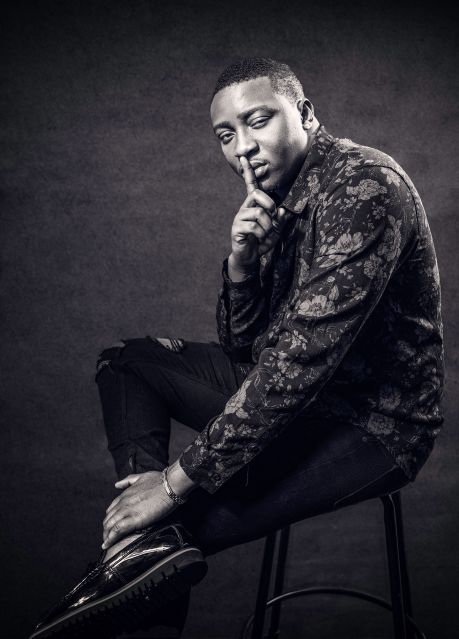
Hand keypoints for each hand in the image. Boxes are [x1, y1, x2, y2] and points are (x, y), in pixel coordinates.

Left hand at [102, 471, 176, 549]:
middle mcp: (123, 502)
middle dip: (106, 528)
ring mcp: (128, 511)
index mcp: (125, 494)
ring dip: (106, 535)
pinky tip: (107, 544)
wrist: (170, 485)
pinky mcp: (134, 519)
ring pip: (110, 525)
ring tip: (106, 544)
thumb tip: (117, 484)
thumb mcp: (141, 477)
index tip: (110, 525)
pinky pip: (117, 530)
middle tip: (107, 537)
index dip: (110, 518)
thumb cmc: (160, 480)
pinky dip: (110, 538)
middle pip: (109, 518)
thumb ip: (128, 480)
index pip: (112, 508)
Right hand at [229, 156, 289, 272]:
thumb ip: (280, 219)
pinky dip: (261, 234)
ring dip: (267, 226)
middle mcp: (245, 208)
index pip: (251, 185)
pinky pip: (253, 226)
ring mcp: (240, 217)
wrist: (250, 257)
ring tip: (265, 234)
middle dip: (270, 205)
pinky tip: (258, 238)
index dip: (248, 171)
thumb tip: (283, 209)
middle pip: (257, 194)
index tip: (244, 157)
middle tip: (273, 217)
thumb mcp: (276, 229)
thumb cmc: (262, 241)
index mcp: (254, 204)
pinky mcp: (237, 228)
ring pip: (258, 213)